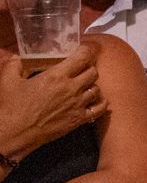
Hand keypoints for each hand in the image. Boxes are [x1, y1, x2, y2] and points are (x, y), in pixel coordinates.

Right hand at [0, 43, 103, 162]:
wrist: (15, 133)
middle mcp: (71, 89)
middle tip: (81, 69)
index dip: (86, 51)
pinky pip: (100, 109)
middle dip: (88, 68)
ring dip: (92, 85)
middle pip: (93, 72)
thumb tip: (17, 57)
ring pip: (97, 89)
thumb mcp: (8, 80)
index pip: (82, 58)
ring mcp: (77, 105)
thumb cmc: (12, 106)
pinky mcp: (79, 119)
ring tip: (84, 85)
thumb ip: (15, 64)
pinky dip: (101, 103)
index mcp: (56, 76)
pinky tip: (96, 101)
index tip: (84, 50)